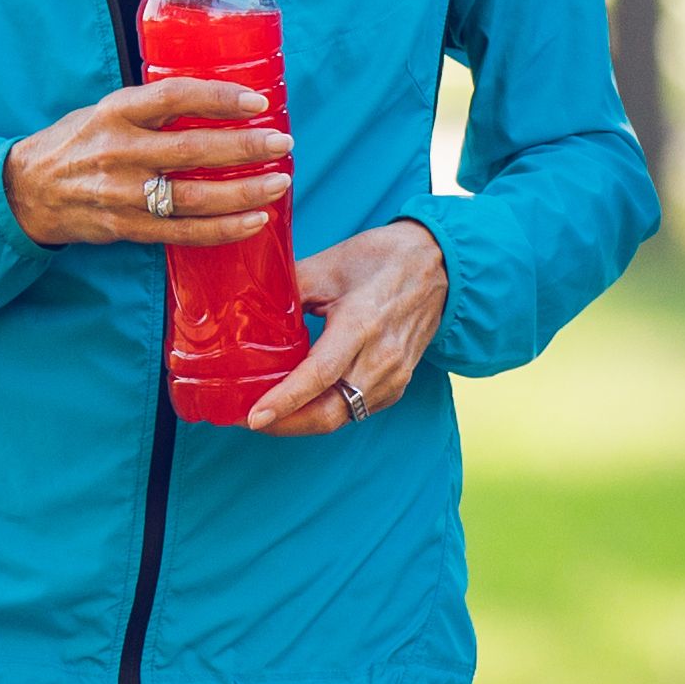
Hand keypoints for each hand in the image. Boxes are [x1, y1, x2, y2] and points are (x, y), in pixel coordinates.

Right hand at [8, 74, 291, 250]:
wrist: (28, 190)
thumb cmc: (78, 142)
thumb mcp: (106, 110)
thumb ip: (153, 108)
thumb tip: (220, 100)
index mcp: (115, 112)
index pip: (174, 97)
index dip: (219, 97)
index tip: (257, 102)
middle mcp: (119, 152)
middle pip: (192, 150)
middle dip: (244, 148)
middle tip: (282, 143)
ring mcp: (122, 194)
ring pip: (193, 197)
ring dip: (243, 192)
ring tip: (279, 183)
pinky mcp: (126, 227)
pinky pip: (183, 232)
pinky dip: (222, 229)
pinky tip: (253, 220)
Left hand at [239, 218, 443, 432]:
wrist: (438, 264)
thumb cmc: (382, 259)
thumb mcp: (330, 264)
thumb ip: (290, 288)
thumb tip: (249, 308)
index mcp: (361, 324)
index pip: (319, 374)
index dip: (285, 400)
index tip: (254, 416)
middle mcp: (381, 358)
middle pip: (329, 411)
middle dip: (285, 424)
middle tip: (247, 419)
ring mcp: (394, 376)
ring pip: (341, 416)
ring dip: (302, 422)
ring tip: (267, 414)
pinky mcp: (398, 385)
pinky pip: (356, 409)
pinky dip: (326, 412)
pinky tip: (301, 404)